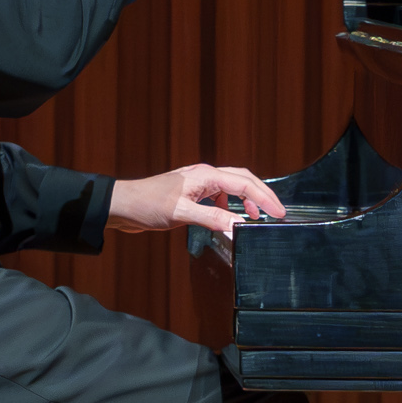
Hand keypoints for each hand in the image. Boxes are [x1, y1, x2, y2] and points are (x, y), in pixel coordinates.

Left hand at [110, 163, 283, 241]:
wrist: (122, 205)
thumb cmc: (146, 204)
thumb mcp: (181, 213)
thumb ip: (212, 219)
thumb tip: (238, 227)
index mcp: (205, 175)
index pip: (244, 184)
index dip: (264, 198)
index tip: (279, 212)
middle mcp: (204, 176)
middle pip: (243, 180)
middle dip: (262, 195)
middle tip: (277, 212)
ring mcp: (197, 184)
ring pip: (232, 187)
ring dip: (246, 200)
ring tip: (256, 218)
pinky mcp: (191, 194)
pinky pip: (218, 196)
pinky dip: (229, 207)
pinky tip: (228, 219)